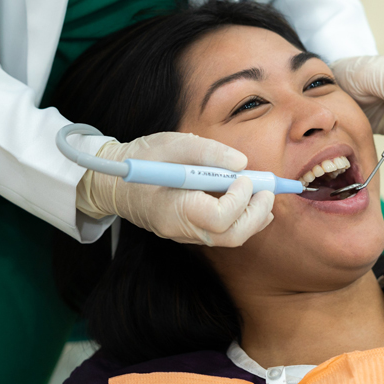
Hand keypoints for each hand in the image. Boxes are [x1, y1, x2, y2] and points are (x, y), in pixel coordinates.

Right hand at [80, 132, 274, 246]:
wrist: (115, 181)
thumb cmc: (143, 159)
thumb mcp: (173, 144)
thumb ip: (208, 152)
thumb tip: (242, 162)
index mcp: (173, 210)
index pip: (218, 219)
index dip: (239, 200)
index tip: (244, 177)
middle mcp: (180, 230)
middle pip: (229, 236)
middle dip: (255, 214)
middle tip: (268, 191)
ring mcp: (185, 235)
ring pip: (229, 238)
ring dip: (253, 219)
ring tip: (266, 195)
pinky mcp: (190, 231)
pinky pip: (222, 234)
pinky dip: (243, 220)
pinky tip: (254, 204)